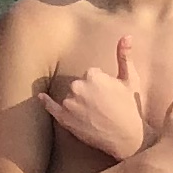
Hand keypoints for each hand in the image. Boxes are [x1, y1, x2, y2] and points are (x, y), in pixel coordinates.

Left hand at [39, 39, 153, 165]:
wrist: (128, 138)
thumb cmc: (131, 107)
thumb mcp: (131, 79)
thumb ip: (124, 55)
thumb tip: (127, 35)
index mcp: (92, 74)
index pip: (91, 74)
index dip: (101, 84)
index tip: (110, 95)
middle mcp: (77, 87)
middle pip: (79, 84)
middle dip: (89, 93)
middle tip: (104, 106)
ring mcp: (69, 104)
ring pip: (70, 97)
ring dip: (78, 103)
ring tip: (96, 115)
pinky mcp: (65, 119)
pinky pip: (51, 107)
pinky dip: (46, 102)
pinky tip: (41, 97)